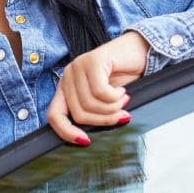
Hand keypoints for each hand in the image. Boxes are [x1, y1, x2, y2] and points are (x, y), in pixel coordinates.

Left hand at [46, 30, 149, 144]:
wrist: (139, 52)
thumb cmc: (122, 77)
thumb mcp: (103, 100)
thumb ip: (92, 113)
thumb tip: (85, 139)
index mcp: (66, 88)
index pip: (54, 115)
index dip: (67, 133)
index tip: (86, 140)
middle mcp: (68, 76)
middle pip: (78, 113)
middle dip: (104, 120)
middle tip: (121, 114)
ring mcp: (78, 67)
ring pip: (90, 104)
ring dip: (113, 108)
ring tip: (123, 100)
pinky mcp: (92, 61)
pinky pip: (101, 92)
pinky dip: (115, 97)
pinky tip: (121, 91)